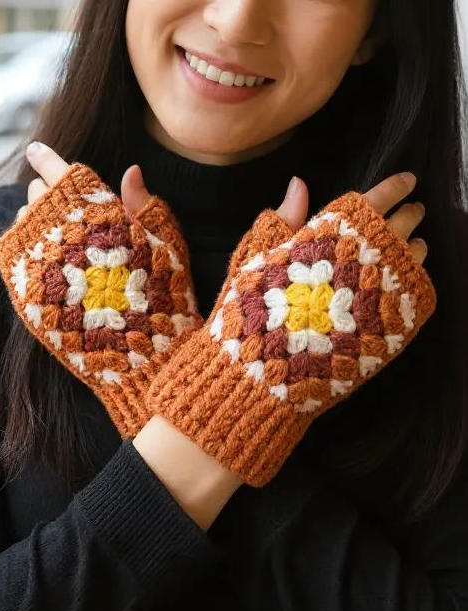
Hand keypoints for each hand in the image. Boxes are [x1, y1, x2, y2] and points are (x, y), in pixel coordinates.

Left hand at [0, 142, 202, 436]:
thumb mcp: (167, 246)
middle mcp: (62, 235)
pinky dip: (26, 250)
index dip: (48, 157)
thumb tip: (130, 170)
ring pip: (23, 223)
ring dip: (35, 220)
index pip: (61, 172)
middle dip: (48, 193)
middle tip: (60, 203)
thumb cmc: (166, 299)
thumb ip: (144, 206)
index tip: (38, 150)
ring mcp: (41, 265)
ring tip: (55, 233)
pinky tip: (45, 257)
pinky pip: (15, 257)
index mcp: (97, 215)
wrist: (143, 356)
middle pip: (38, 194)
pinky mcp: (28, 293)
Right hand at [146, 172, 434, 486]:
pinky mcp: (388, 332)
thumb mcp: (256, 260)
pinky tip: (411, 281)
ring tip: (416, 245)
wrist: (258, 377)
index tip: (406, 179)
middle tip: (414, 210)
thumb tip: (299, 183)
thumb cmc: (247, 315)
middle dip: (410, 214)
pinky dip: (417, 285)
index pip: (373, 201)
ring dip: (417, 249)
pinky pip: (415, 300)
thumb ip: (284, 221)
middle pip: (400, 226)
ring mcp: (378, 299)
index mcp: (327, 240)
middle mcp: (359, 265)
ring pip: (414, 262)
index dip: (394, 186)